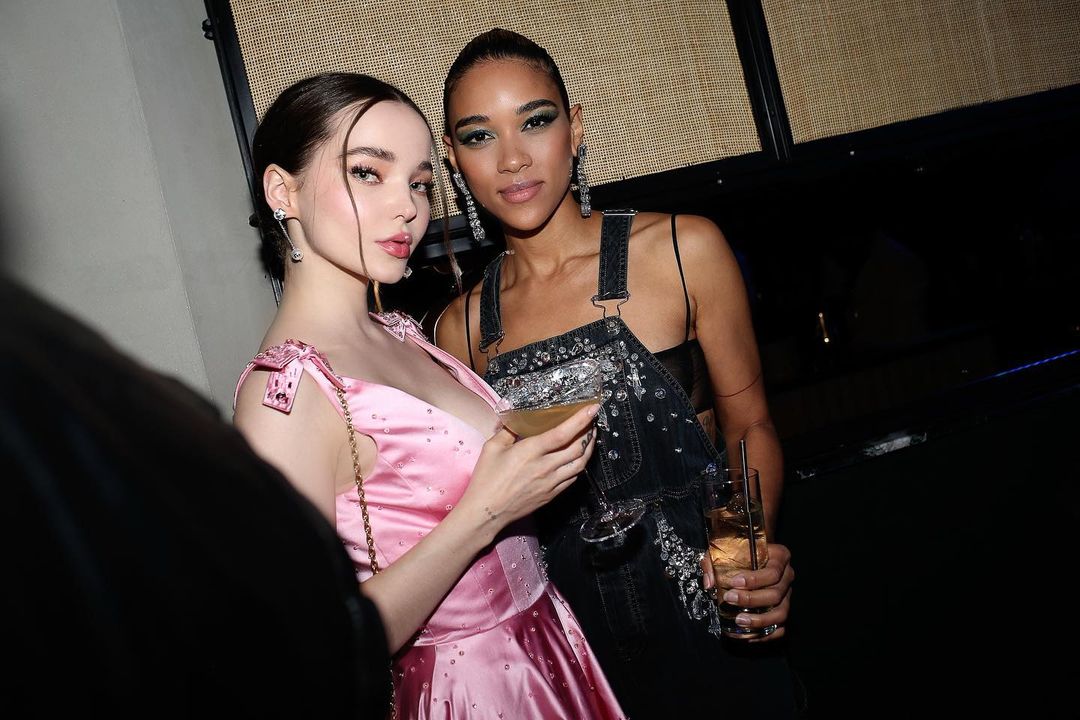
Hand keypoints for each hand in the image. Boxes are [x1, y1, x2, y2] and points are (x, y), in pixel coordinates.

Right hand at [460, 404, 598, 538]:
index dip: (580, 420)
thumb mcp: (491, 448)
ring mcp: (550, 483)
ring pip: (580, 464)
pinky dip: (579, 465)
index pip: (562, 433)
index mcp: (530, 452)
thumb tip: (516, 418)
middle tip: (591, 421)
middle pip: (578, 448)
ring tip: (589, 437)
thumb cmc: (486, 480)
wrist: (486, 511)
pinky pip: (573, 478)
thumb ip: (508, 430)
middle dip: (589, 432)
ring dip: (589, 448)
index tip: (591, 409)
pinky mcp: (551, 494)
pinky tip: (577, 458)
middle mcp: (544, 467)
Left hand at [709, 542, 793, 641]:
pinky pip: (780, 628)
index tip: (733, 582)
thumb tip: (709, 584)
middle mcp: (787, 577)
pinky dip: (766, 634)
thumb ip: (713, 562)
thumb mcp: (725, 548)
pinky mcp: (782, 611)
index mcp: (779, 557)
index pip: (772, 572)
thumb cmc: (739, 552)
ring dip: (760, 620)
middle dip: (751, 599)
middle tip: (730, 599)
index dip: (754, 580)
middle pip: (775, 594)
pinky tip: (749, 634)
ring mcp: (787, 596)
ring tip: (739, 621)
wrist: (751, 555)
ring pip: (781, 613)